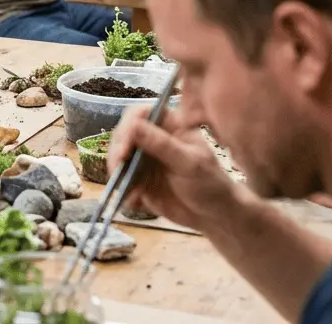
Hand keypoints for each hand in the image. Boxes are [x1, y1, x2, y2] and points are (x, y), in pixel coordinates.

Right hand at [107, 106, 240, 232]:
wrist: (214, 215)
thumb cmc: (210, 182)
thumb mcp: (189, 163)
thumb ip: (162, 145)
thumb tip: (132, 125)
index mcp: (169, 124)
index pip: (140, 114)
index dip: (128, 126)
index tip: (125, 148)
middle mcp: (152, 138)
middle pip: (123, 134)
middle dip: (117, 151)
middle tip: (119, 169)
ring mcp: (144, 159)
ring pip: (118, 157)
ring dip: (118, 173)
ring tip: (129, 191)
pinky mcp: (138, 179)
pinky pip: (122, 180)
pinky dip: (123, 189)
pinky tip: (135, 202)